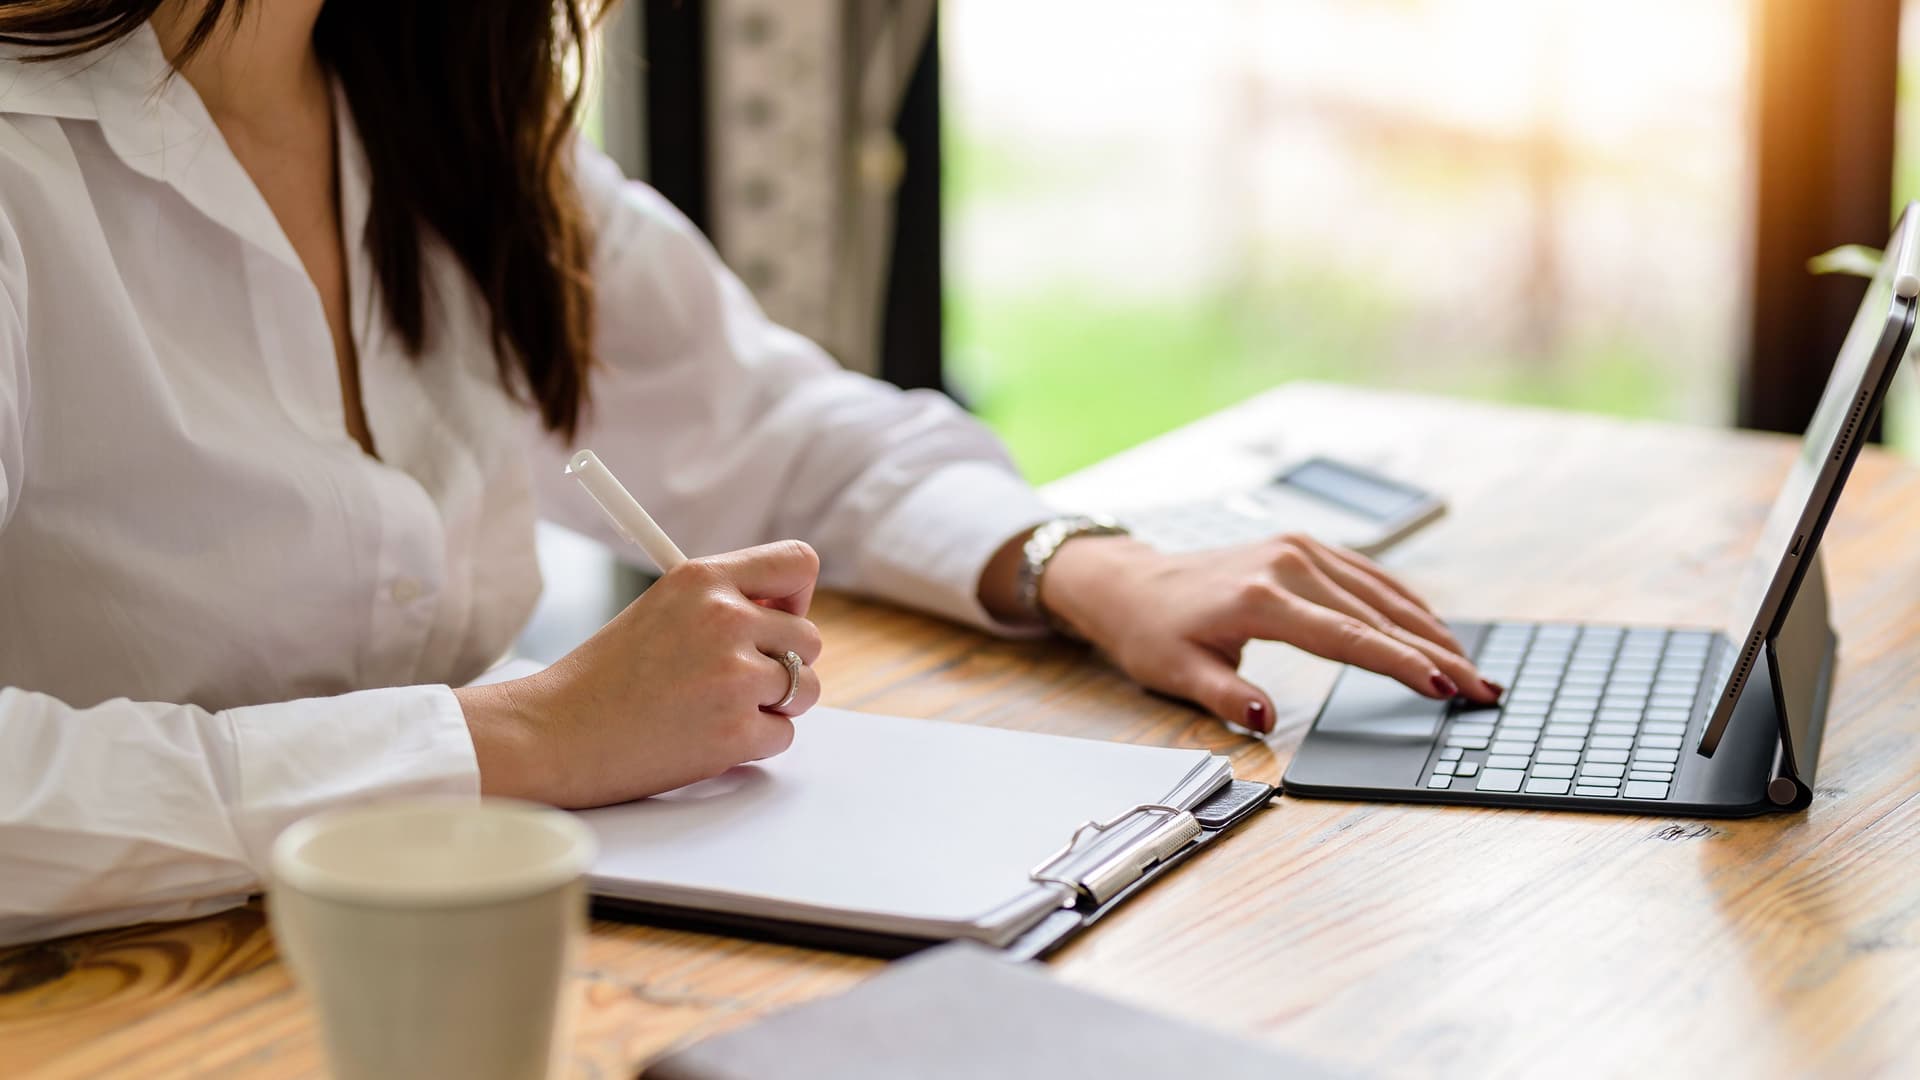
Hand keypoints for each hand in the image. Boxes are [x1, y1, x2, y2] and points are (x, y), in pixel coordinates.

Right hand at [455, 540, 824, 807]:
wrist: (552, 733)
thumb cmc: (602, 678)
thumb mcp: (662, 611)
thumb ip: (722, 604)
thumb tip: (787, 613)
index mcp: (703, 578)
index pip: (799, 563)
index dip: (796, 597)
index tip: (775, 620)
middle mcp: (725, 618)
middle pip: (810, 637)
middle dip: (783, 664)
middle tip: (735, 682)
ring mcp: (733, 676)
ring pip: (805, 688)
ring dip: (774, 705)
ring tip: (718, 709)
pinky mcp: (735, 731)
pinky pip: (784, 734)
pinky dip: (755, 743)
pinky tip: (706, 738)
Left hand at [1037, 534, 1495, 732]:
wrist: (1130, 583)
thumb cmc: (1152, 632)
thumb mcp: (1177, 673)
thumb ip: (1225, 698)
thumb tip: (1265, 721)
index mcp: (1260, 598)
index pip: (1346, 636)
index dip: (1397, 662)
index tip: (1441, 684)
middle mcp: (1287, 564)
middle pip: (1377, 615)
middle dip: (1436, 653)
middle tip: (1483, 689)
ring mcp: (1299, 550)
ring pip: (1381, 592)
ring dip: (1431, 628)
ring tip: (1472, 666)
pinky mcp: (1303, 547)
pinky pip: (1366, 575)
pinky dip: (1404, 602)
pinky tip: (1432, 626)